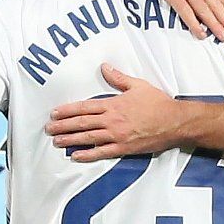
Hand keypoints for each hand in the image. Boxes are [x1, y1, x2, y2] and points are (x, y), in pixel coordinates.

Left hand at [46, 64, 183, 160]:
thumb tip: (104, 67)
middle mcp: (112, 120)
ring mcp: (117, 135)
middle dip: (63, 126)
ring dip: (70, 140)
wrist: (174, 122)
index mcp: (113, 104)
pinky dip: (88, 155)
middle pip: (82, 123)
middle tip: (49, 129)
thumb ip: (118, 78)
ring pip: (88, 138)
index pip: (85, 107)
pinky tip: (76, 156)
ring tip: (57, 142)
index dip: (67, 110)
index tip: (54, 113)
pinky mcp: (124, 148)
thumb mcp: (138, 85)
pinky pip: (102, 152)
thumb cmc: (158, 103)